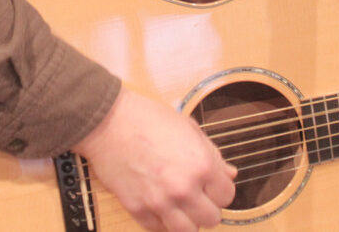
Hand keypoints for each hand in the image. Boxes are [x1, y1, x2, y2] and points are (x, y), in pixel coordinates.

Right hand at [72, 87, 236, 230]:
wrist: (109, 122)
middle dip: (207, 207)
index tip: (211, 185)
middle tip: (198, 196)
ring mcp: (159, 201)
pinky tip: (160, 205)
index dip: (220, 189)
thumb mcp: (189, 129)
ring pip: (187, 231)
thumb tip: (229, 173)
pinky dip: (162, 221)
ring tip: (181, 205)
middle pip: (212, 219)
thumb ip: (213, 155)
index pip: (227, 196)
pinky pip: (158, 229)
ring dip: (187, 219)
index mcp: (202, 165)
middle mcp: (183, 188)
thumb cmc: (148, 119)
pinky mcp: (137, 209)